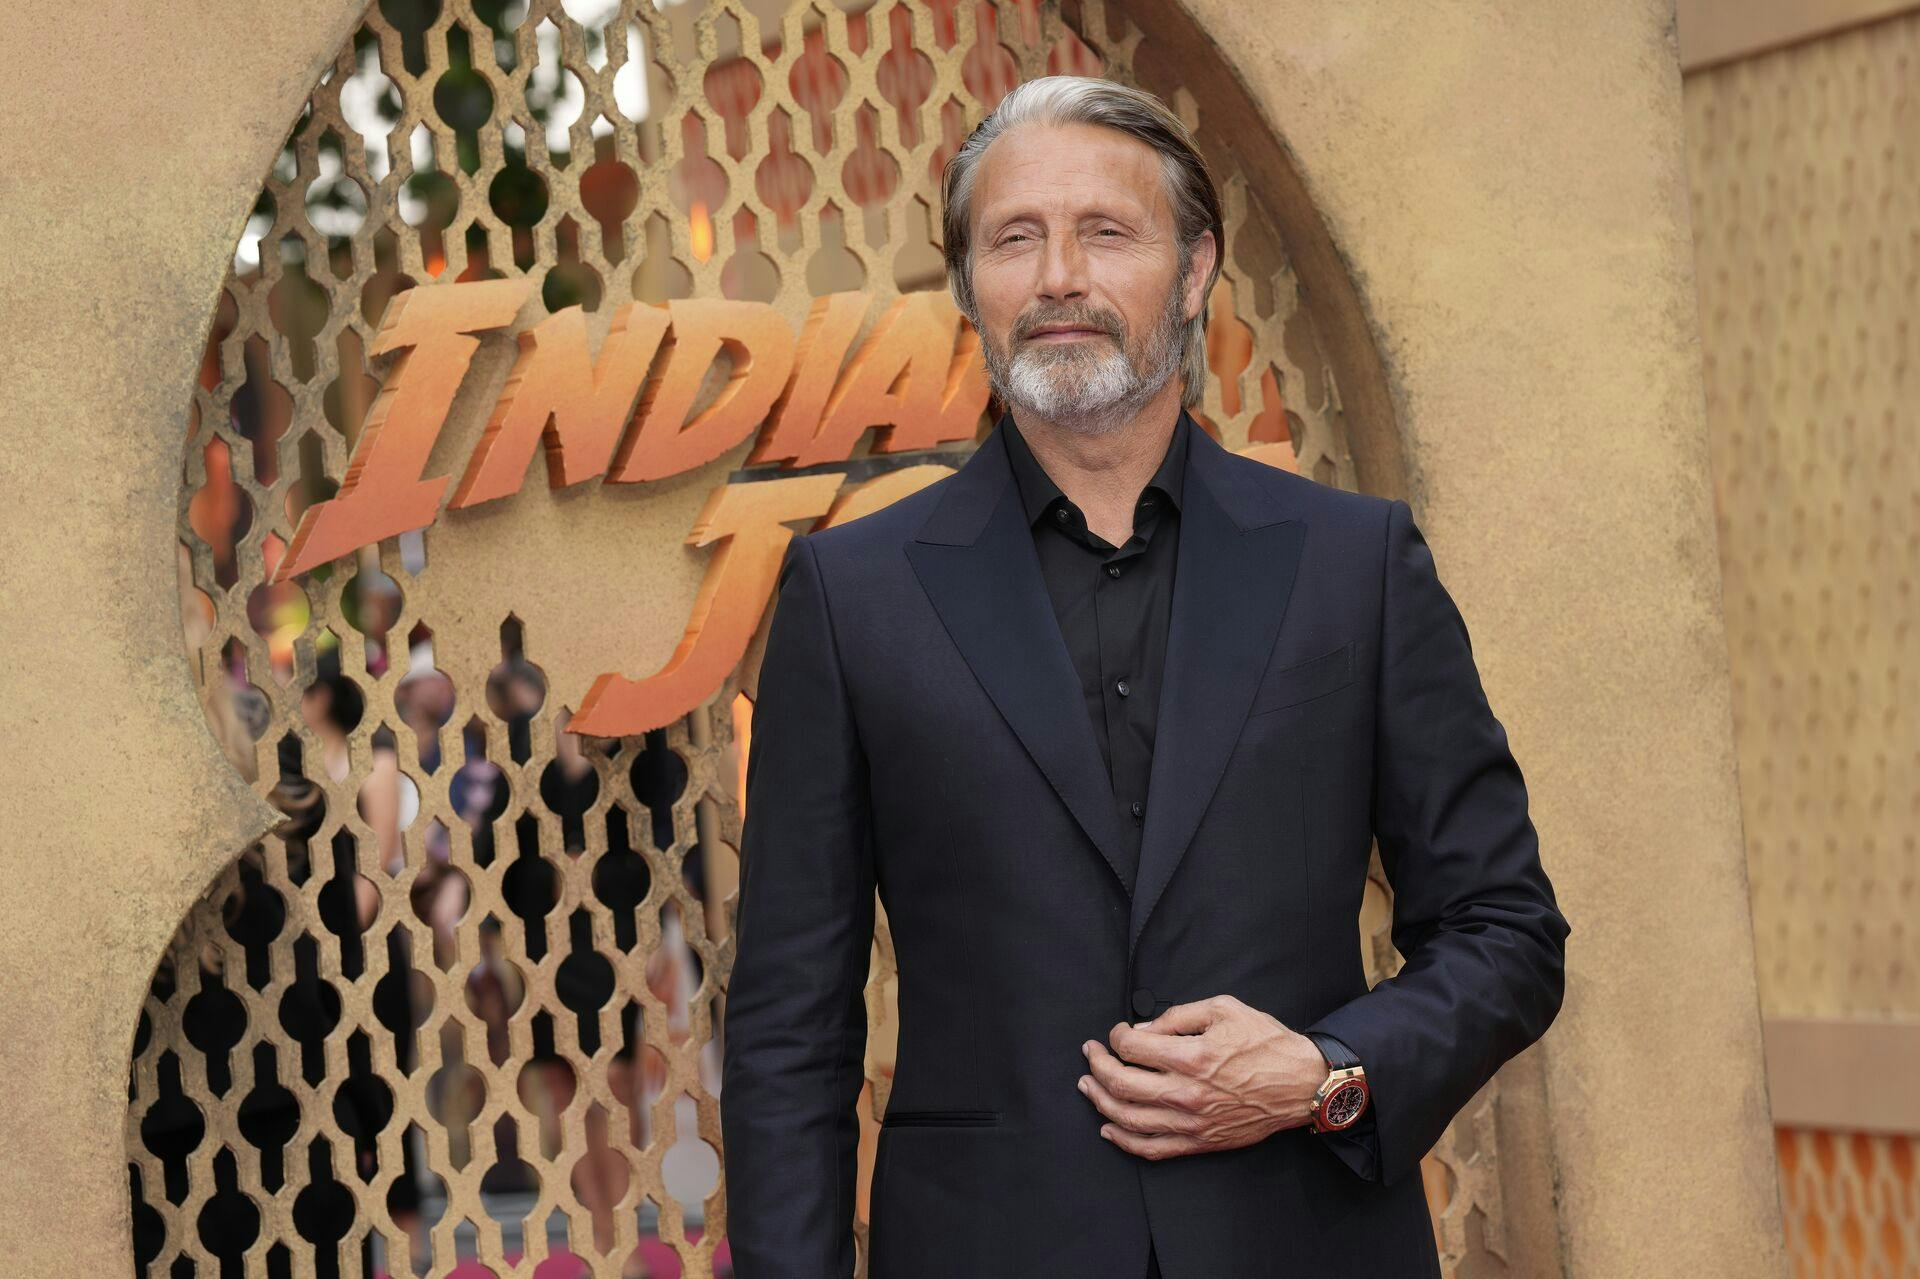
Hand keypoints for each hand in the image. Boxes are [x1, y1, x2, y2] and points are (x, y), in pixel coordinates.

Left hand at [1076, 994, 1327, 1159]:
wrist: (1302, 1083)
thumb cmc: (1266, 1043)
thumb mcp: (1224, 1009)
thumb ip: (1177, 1016)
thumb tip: (1142, 1030)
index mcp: (1194, 1056)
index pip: (1133, 1048)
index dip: (1116, 1036)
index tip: (1117, 1031)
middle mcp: (1188, 1093)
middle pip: (1121, 1084)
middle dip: (1097, 1065)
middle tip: (1091, 1052)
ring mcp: (1192, 1122)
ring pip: (1129, 1119)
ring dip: (1100, 1101)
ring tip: (1088, 1086)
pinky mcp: (1200, 1142)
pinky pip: (1152, 1148)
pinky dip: (1124, 1140)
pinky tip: (1109, 1128)